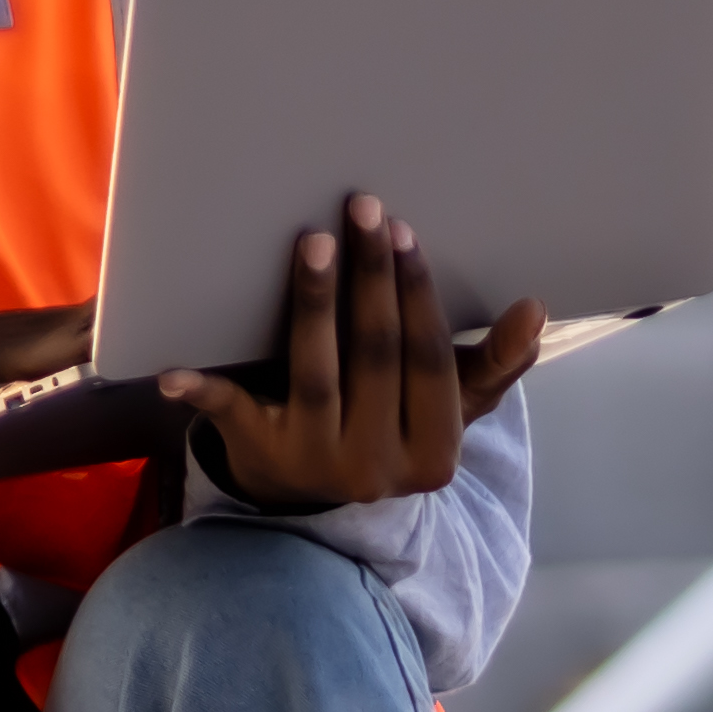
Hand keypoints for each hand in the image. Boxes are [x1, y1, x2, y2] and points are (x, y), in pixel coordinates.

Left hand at [171, 200, 541, 515]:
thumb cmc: (394, 433)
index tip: (406, 236)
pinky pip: (232, 415)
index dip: (419, 298)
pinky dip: (203, 390)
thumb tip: (535, 311)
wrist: (314, 501)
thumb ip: (493, 365)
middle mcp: (375, 467)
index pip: (431, 365)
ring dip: (313, 304)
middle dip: (372, 280)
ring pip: (315, 373)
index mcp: (433, 456)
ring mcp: (314, 463)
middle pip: (375, 359)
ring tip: (313, 241)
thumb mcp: (450, 412)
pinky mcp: (258, 455)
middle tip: (364, 210)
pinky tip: (177, 370)